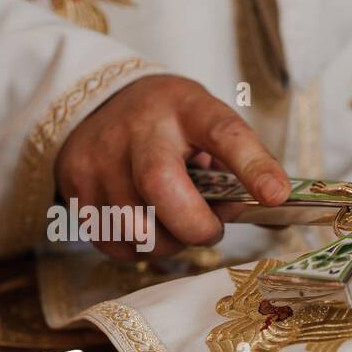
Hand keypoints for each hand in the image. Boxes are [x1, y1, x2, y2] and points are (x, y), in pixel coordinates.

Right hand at [53, 73, 289, 260]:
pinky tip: (146, 226)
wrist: (96, 102)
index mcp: (187, 109)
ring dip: (168, 243)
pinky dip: (139, 249)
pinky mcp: (75, 184)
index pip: (224, 134)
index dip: (253, 167)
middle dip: (194, 226)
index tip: (276, 195)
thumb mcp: (208, 126)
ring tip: (173, 223)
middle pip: (162, 187)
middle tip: (208, 228)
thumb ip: (239, 166)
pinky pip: (114, 243)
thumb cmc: (171, 125)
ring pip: (137, 228)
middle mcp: (139, 129)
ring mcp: (100, 157)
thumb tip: (266, 212)